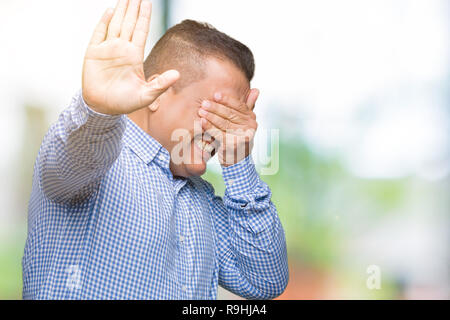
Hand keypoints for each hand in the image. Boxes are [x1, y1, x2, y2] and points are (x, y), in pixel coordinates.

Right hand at [82, 0, 178, 114]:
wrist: (102, 108)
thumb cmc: (124, 102)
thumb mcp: (146, 95)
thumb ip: (161, 84)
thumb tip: (177, 74)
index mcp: (134, 56)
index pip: (141, 31)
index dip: (144, 16)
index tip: (147, 1)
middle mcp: (122, 49)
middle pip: (129, 23)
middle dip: (133, 7)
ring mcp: (107, 49)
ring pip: (116, 24)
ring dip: (121, 10)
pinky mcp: (93, 53)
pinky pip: (99, 33)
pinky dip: (104, 22)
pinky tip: (110, 11)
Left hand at [198, 89, 259, 166]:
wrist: (237, 160)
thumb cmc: (237, 137)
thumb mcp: (243, 122)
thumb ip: (248, 106)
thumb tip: (257, 90)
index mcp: (252, 118)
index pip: (239, 106)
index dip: (227, 100)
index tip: (215, 95)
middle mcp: (250, 127)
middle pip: (230, 114)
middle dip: (215, 108)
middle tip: (204, 103)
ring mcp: (243, 136)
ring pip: (224, 123)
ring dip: (210, 116)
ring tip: (201, 111)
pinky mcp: (233, 145)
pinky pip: (218, 133)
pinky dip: (209, 127)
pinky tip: (202, 122)